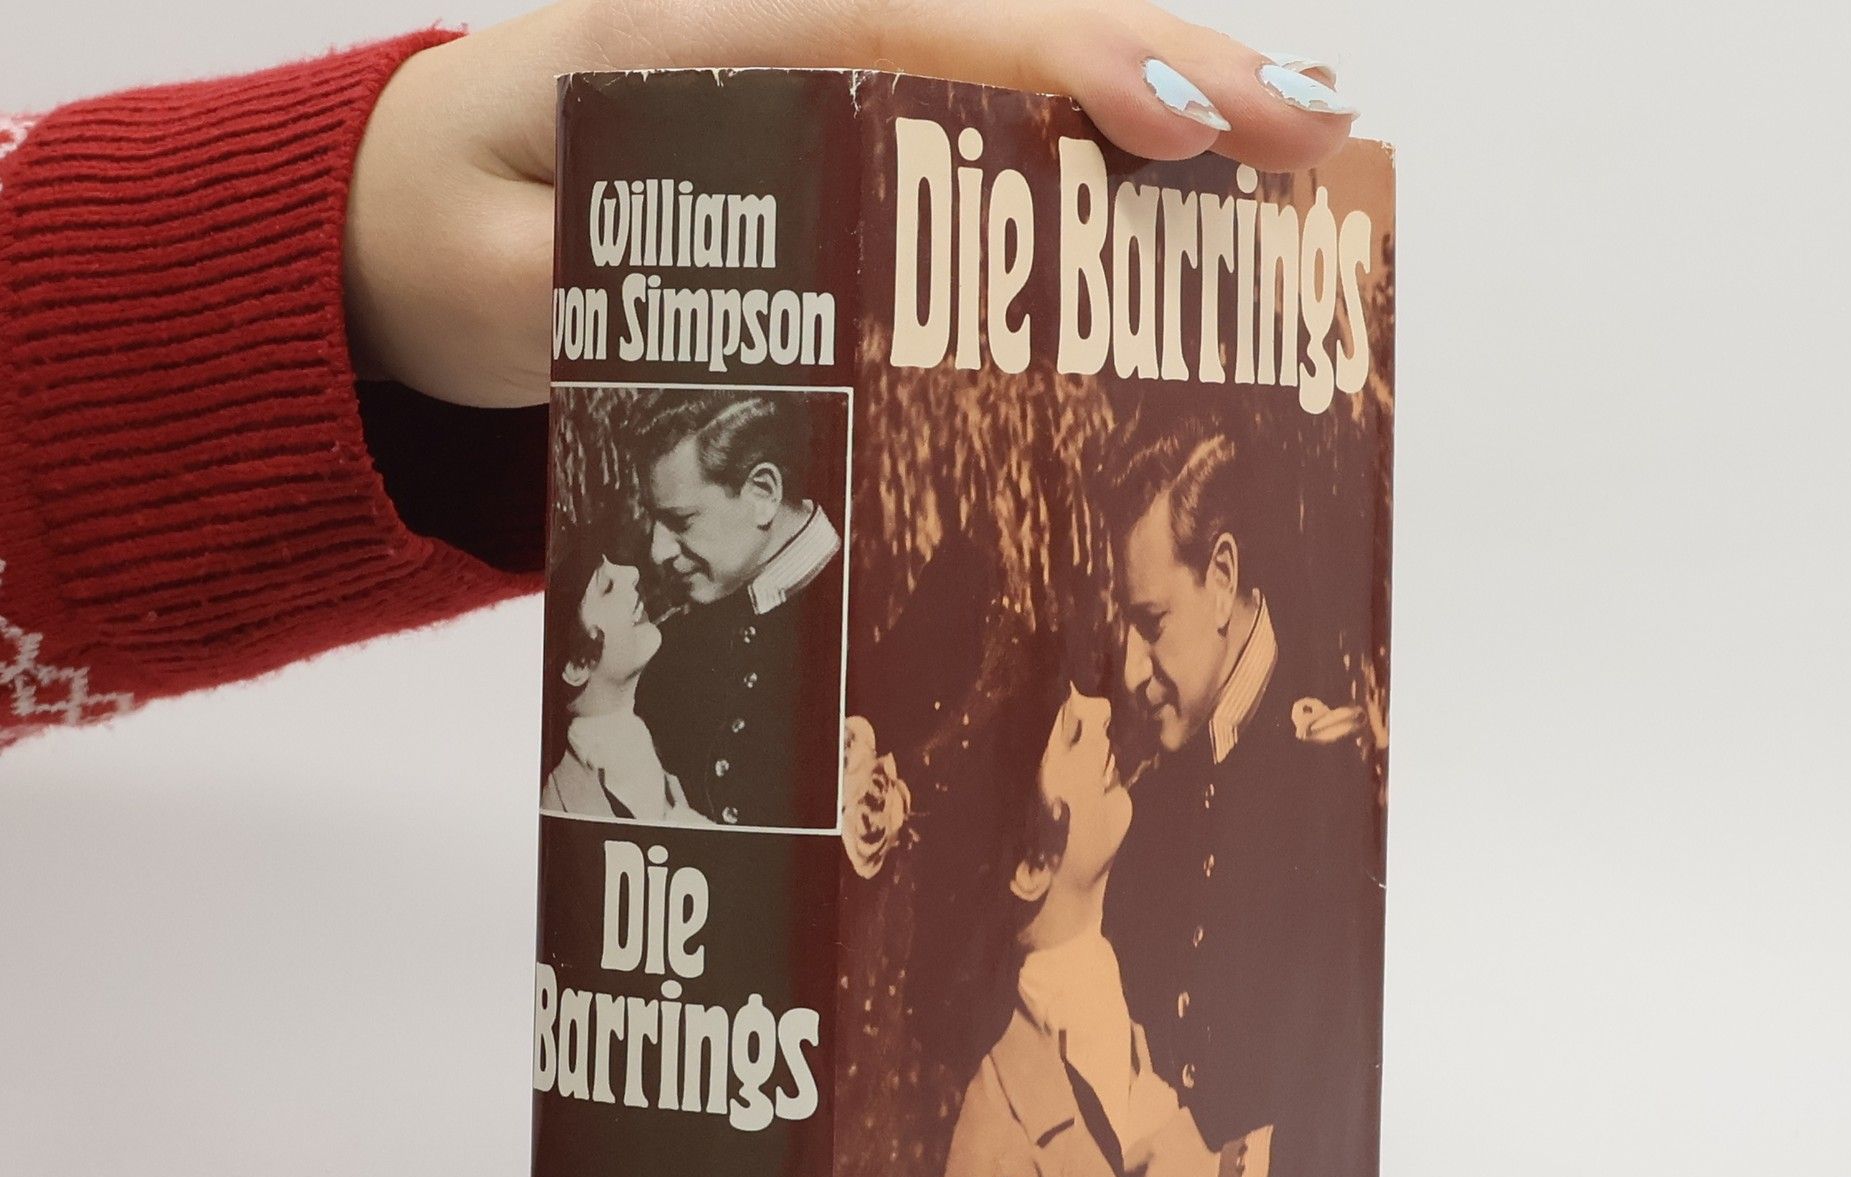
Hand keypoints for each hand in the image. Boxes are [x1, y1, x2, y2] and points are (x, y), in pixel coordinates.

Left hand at [344, 0, 1355, 406]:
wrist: (395, 216)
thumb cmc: (443, 239)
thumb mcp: (498, 284)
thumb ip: (602, 297)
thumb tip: (758, 321)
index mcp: (685, 32)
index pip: (901, 24)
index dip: (1047, 63)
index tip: (1166, 114)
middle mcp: (767, 27)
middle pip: (987, 19)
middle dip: (1156, 60)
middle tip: (1306, 124)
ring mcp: (804, 68)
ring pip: (1000, 54)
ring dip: (1151, 85)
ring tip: (1297, 133)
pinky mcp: (827, 124)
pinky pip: (969, 108)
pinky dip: (1078, 133)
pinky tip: (1181, 160)